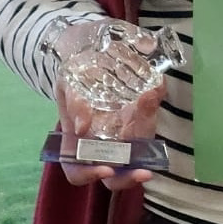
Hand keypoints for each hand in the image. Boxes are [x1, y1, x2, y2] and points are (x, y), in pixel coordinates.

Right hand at [51, 21, 168, 190]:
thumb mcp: (68, 81)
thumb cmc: (72, 72)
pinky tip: (154, 88)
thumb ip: (74, 101)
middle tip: (144, 170)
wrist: (87, 48)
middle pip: (115, 173)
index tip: (106, 168)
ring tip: (148, 99)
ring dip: (145, 130)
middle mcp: (101, 143)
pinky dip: (152, 106)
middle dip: (130, 175)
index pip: (77, 171)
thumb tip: (84, 127)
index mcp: (75, 141)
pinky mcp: (139, 114)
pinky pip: (148, 118)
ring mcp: (122, 131)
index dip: (89, 175)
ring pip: (137, 147)